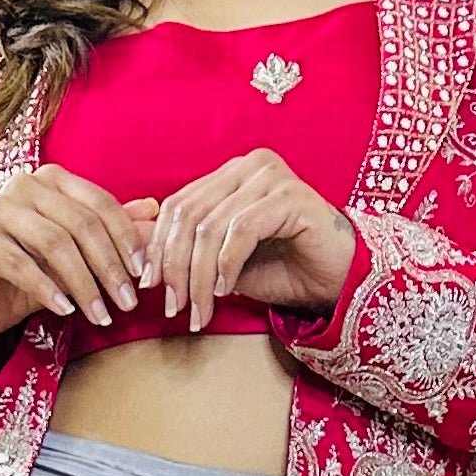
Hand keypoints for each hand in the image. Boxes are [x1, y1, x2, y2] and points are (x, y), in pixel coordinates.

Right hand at [0, 171, 157, 385]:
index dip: (127, 239)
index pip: (100, 203)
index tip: (144, 275)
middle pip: (81, 224)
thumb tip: (157, 213)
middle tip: (127, 303)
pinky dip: (47, 289)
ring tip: (101, 315)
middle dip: (109, 267)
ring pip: (54, 244)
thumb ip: (112, 233)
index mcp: (52, 179)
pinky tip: (65, 311)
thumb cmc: (32, 272)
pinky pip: (19, 264)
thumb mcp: (78, 256)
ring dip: (84, 284)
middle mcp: (23, 185)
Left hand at [142, 156, 357, 335]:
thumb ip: (187, 252)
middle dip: (174, 266)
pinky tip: (224, 290)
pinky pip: (241, 231)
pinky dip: (226, 265)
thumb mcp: (222, 264)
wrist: (337, 280)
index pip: (178, 205)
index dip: (158, 247)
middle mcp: (248, 165)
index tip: (150, 287)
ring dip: (198, 275)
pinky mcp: (290, 196)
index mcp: (229, 175)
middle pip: (189, 214)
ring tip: (199, 309)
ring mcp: (271, 176)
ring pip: (211, 226)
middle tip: (173, 306)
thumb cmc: (282, 269)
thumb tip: (138, 257)